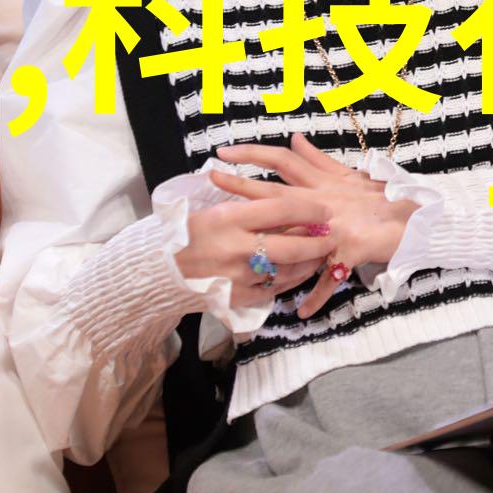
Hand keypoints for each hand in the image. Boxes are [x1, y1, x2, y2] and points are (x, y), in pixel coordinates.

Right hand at [174, 178, 335, 307]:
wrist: (160, 270)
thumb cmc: (187, 232)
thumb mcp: (213, 208)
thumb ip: (246, 202)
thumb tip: (282, 194)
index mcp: (229, 218)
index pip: (280, 209)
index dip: (308, 208)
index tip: (324, 208)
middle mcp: (236, 249)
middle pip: (291, 246)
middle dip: (318, 241)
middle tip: (332, 235)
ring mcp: (238, 277)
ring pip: (288, 271)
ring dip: (310, 262)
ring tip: (322, 252)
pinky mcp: (239, 298)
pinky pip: (275, 289)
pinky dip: (292, 279)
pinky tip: (300, 271)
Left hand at [213, 131, 418, 318]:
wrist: (417, 217)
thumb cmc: (385, 199)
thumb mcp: (350, 176)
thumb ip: (319, 160)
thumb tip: (294, 138)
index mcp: (325, 183)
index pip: (285, 161)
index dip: (254, 153)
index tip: (224, 152)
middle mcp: (326, 202)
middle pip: (278, 192)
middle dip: (242, 186)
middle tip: (212, 179)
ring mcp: (337, 227)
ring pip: (298, 238)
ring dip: (271, 250)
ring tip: (244, 261)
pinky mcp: (350, 250)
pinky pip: (331, 278)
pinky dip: (317, 296)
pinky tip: (301, 313)